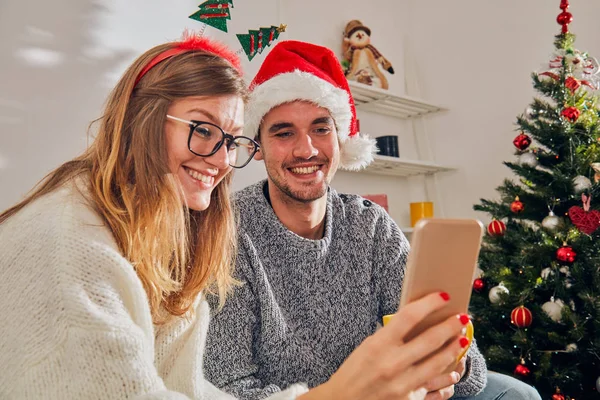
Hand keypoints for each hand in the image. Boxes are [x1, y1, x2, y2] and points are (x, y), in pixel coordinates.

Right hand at [299, 292, 469, 399]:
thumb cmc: (354, 371)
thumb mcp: (368, 346)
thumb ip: (391, 335)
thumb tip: (417, 321)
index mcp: (379, 345)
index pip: (409, 317)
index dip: (429, 304)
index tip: (442, 297)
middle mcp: (392, 363)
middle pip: (430, 339)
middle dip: (450, 326)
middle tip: (462, 317)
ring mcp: (403, 384)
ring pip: (438, 363)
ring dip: (453, 349)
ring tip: (462, 339)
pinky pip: (435, 387)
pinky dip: (446, 378)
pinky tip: (454, 371)